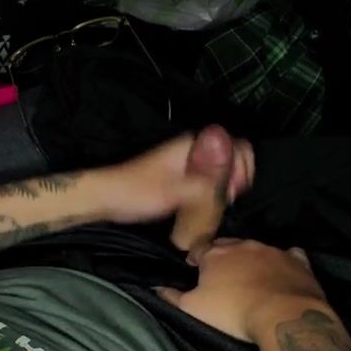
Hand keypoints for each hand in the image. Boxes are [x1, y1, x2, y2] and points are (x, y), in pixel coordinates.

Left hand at [102, 125, 254, 244]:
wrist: (107, 198)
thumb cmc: (135, 192)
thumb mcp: (176, 191)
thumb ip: (208, 182)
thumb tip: (233, 175)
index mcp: (194, 144)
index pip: (238, 146)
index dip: (243, 168)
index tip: (235, 190)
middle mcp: (193, 148)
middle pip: (232, 158)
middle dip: (236, 179)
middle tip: (227, 200)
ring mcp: (188, 161)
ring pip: (221, 171)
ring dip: (224, 187)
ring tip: (219, 205)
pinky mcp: (182, 175)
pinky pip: (208, 180)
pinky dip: (212, 192)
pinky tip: (208, 206)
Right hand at [154, 238, 325, 341]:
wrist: (283, 315)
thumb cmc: (232, 311)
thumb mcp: (193, 308)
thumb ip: (172, 296)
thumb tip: (155, 287)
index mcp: (215, 254)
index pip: (199, 248)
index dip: (195, 258)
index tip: (194, 268)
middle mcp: (243, 245)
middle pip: (227, 244)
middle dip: (222, 254)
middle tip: (220, 272)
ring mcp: (272, 251)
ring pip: (256, 248)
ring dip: (250, 258)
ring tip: (250, 276)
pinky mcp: (297, 261)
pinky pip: (289, 255)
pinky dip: (283, 261)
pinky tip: (282, 271)